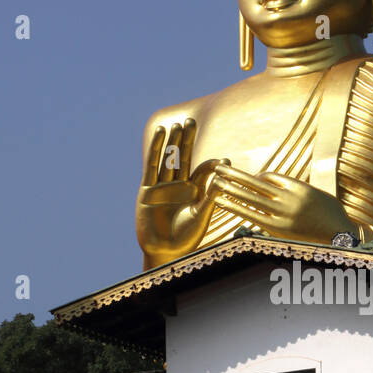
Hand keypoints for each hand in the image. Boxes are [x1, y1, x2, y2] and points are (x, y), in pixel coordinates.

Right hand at [135, 119, 227, 265]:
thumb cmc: (186, 238)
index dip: (213, 164)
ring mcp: (163, 187)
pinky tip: (160, 134)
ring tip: (177, 125)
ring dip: (172, 142)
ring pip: (168, 159)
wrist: (165, 251)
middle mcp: (179, 186)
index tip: (224, 161)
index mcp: (195, 192)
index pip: (203, 171)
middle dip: (187, 140)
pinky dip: (156, 149)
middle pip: (184, 158)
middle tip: (191, 121)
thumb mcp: (201, 216)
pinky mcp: (148, 190)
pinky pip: (152, 166)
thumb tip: (222, 178)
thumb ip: (210, 198)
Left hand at [210, 165, 358, 244]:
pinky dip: (236, 207)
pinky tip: (223, 201)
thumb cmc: (331, 217)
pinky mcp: (278, 229)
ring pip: (250, 197)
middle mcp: (289, 198)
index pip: (270, 178)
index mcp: (299, 187)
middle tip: (218, 167)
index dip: (256, 178)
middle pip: (255, 183)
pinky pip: (252, 215)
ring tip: (215, 181)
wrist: (341, 237)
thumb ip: (295, 190)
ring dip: (230, 188)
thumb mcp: (316, 196)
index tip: (248, 179)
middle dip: (235, 175)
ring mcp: (282, 213)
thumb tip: (275, 187)